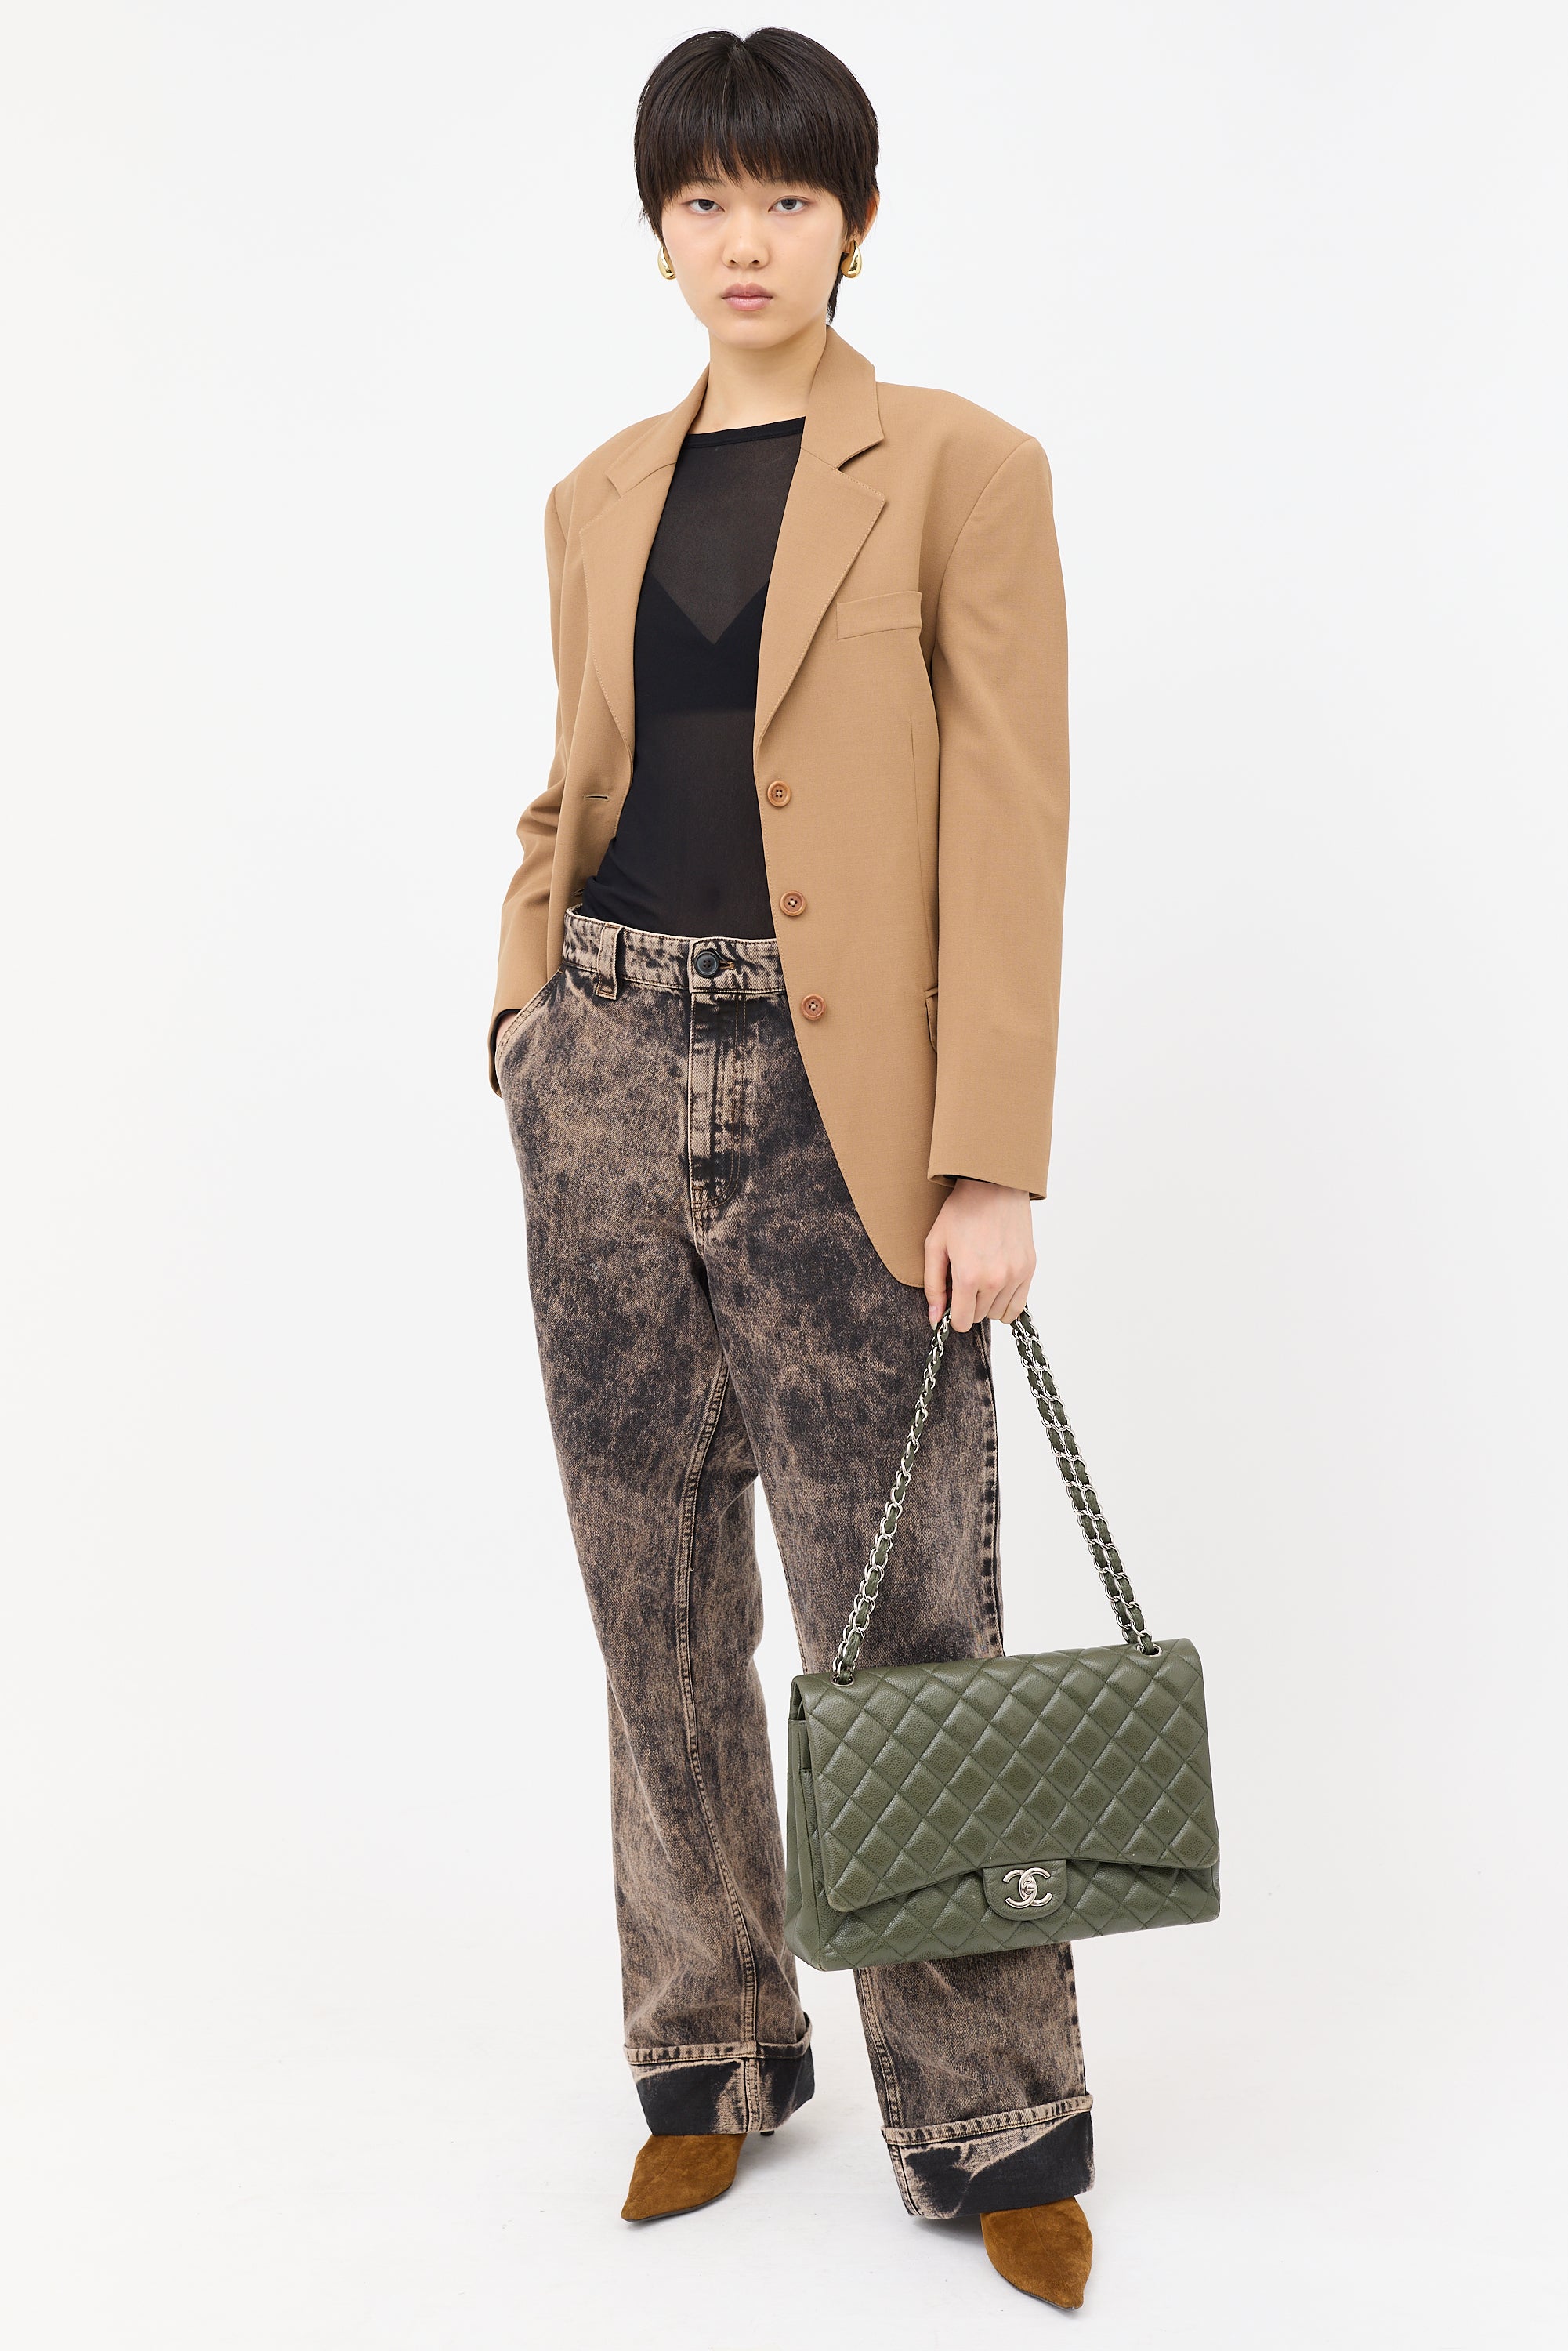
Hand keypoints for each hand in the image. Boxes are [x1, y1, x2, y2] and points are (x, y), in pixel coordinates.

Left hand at [923, 1179, 1035, 1330]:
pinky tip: (997, 1287)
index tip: (951, 1303)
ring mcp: (1016, 1275)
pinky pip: (1019, 1305)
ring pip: (999, 1314)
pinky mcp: (1029, 1268)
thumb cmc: (960, 1212)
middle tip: (964, 1282)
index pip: (962, 1322)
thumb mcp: (935, 1246)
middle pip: (980, 1317)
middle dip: (969, 1306)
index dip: (953, 1317)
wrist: (994, 1186)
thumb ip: (934, 1286)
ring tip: (981, 1280)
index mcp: (969, 1276)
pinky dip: (1006, 1302)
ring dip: (988, 1304)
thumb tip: (936, 1319)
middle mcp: (995, 1280)